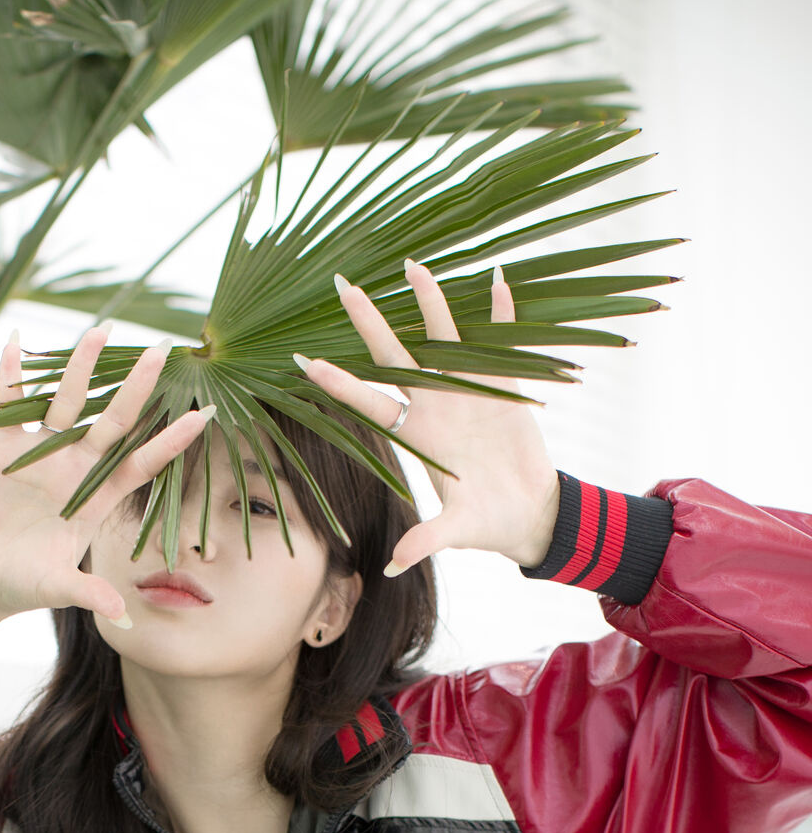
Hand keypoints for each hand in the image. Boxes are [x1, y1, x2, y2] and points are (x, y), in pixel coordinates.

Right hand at [0, 324, 215, 623]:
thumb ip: (91, 596)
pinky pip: (8, 406)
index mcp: (97, 498)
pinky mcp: (3, 449)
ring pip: (66, 402)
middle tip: (162, 348)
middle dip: (136, 387)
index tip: (204, 415)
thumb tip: (123, 618)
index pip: (142, 464)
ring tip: (100, 328)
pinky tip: (14, 340)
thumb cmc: (25, 584)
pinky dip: (8, 376)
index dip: (171, 442)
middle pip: (112, 421)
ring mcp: (41, 454)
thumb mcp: (59, 591)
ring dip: (80, 368)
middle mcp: (76, 468)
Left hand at [293, 261, 559, 571]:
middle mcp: (436, 404)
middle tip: (343, 284)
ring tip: (413, 265)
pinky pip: (503, 343)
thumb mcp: (456, 531)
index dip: (339, 383)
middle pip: (395, 354)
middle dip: (369, 321)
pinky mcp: (506, 387)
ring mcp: (469, 391)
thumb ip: (425, 541)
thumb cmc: (488, 523)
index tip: (303, 361)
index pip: (370, 401)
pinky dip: (504, 314)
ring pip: (444, 336)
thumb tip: (394, 567)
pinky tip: (499, 280)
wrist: (531, 514)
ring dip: (431, 302)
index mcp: (418, 434)